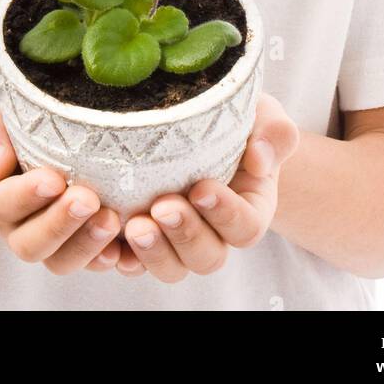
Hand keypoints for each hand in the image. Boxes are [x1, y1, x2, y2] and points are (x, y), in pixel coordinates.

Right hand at [0, 90, 122, 273]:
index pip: (0, 204)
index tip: (54, 179)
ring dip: (87, 245)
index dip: (26, 197)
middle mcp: (13, 224)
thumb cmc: (8, 119)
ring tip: (112, 219)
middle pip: (30, 245)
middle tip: (89, 199)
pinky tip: (128, 247)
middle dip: (60, 225)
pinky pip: (91, 263)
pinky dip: (110, 258)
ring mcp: (45, 238)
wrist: (23, 136)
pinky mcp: (76, 243)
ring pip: (60, 261)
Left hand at [114, 92, 299, 280]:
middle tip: (162, 206)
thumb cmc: (239, 119)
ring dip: (153, 252)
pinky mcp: (147, 236)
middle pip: (207, 256)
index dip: (225, 214)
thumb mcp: (264, 116)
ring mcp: (179, 240)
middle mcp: (216, 233)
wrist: (205, 122)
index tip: (202, 187)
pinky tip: (109, 246)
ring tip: (133, 225)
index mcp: (250, 209)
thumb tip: (259, 160)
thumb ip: (274, 133)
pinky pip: (134, 261)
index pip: (245, 227)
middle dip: (184, 235)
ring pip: (172, 267)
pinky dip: (122, 258)